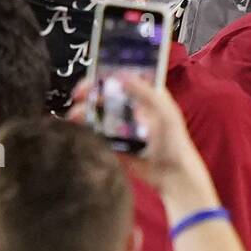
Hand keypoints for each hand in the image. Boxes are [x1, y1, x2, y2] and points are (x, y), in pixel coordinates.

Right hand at [70, 76, 216, 206]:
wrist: (172, 175)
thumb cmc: (174, 141)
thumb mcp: (165, 113)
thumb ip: (146, 93)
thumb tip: (122, 75)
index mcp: (147, 96)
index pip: (123, 78)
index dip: (106, 74)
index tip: (92, 76)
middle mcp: (133, 108)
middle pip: (106, 93)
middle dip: (90, 92)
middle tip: (78, 95)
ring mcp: (123, 125)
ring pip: (99, 112)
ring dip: (85, 111)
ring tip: (75, 115)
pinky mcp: (115, 143)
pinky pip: (98, 132)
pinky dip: (87, 129)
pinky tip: (79, 128)